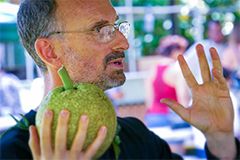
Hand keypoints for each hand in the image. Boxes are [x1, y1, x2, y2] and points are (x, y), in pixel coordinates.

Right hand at [28, 109, 106, 159]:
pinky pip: (94, 149)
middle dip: (62, 125)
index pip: (45, 138)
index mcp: (47, 156)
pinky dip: (100, 138)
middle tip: (65, 110)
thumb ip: (35, 145)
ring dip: (82, 129)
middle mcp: (59, 158)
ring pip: (78, 143)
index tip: (48, 110)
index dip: (46, 124)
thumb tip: (32, 127)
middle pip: (60, 139)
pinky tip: (104, 127)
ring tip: (85, 116)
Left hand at [161, 44, 235, 158]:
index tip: (179, 55)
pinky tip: (215, 68)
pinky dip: (218, 73)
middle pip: (202, 69)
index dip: (184, 66)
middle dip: (200, 57)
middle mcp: (205, 87)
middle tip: (198, 45)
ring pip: (214, 70)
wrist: (216, 130)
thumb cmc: (201, 123)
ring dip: (212, 59)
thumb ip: (175, 106)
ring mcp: (215, 88)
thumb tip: (162, 99)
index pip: (189, 75)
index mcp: (195, 91)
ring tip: (211, 48)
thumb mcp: (186, 114)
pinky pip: (221, 79)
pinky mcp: (225, 91)